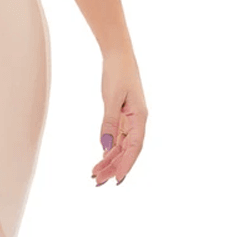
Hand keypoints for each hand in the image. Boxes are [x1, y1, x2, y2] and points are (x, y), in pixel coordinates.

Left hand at [91, 49, 147, 186]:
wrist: (118, 54)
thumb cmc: (118, 73)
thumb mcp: (111, 98)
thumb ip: (108, 122)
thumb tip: (104, 146)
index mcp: (140, 118)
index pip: (134, 148)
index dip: (126, 164)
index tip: (117, 180)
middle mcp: (137, 121)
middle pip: (127, 150)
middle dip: (114, 166)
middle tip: (98, 181)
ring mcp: (130, 119)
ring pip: (121, 145)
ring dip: (110, 159)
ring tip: (96, 174)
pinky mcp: (122, 115)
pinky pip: (117, 136)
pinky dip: (109, 148)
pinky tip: (102, 158)